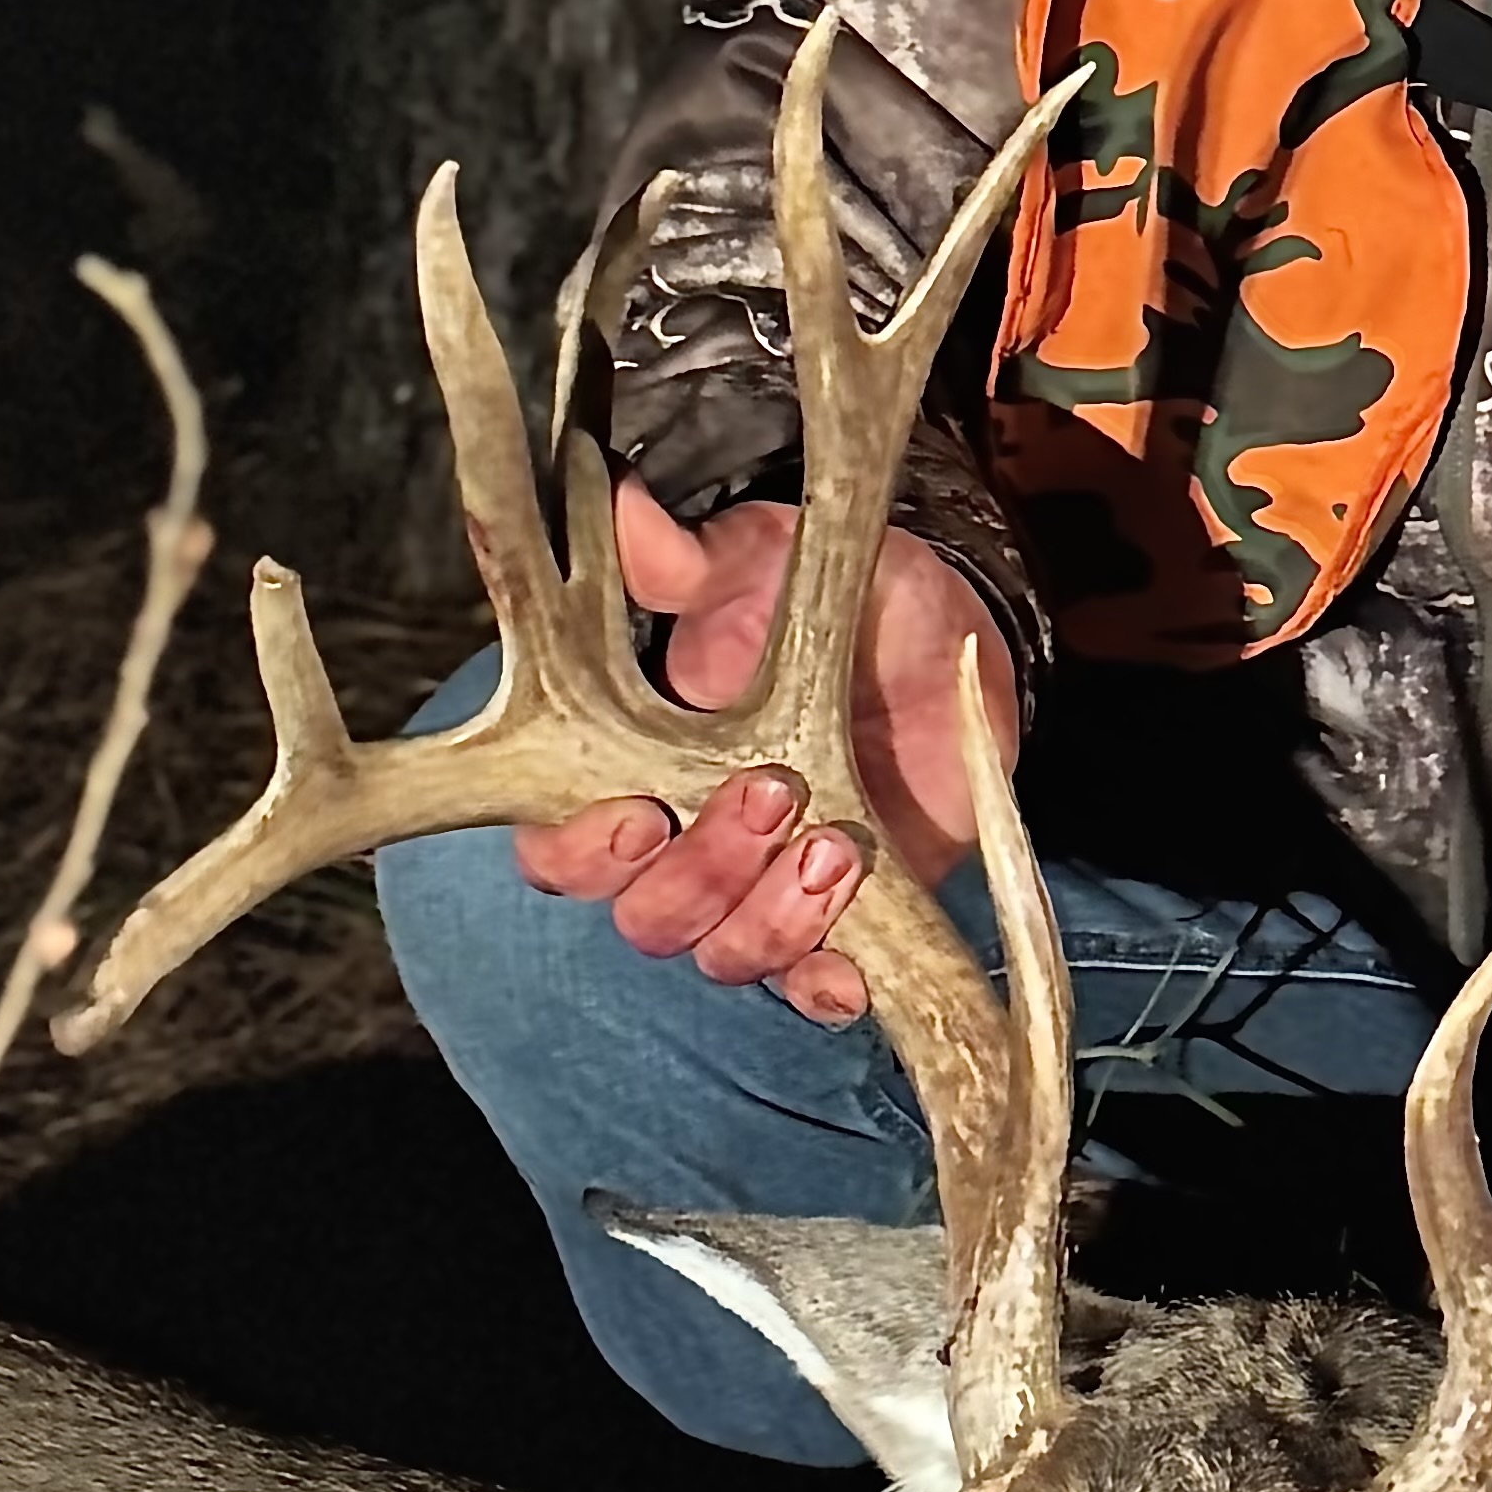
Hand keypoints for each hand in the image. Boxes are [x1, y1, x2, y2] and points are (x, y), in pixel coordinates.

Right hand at [510, 489, 1018, 1024]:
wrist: (934, 632)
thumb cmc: (815, 596)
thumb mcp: (753, 562)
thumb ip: (682, 559)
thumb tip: (619, 501)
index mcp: (624, 774)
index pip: (557, 851)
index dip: (580, 850)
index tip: (636, 808)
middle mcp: (679, 851)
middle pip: (648, 917)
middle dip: (704, 868)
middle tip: (771, 790)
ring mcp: (760, 896)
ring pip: (728, 955)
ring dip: (776, 917)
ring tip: (836, 839)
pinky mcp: (843, 923)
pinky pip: (815, 990)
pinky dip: (827, 989)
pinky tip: (852, 968)